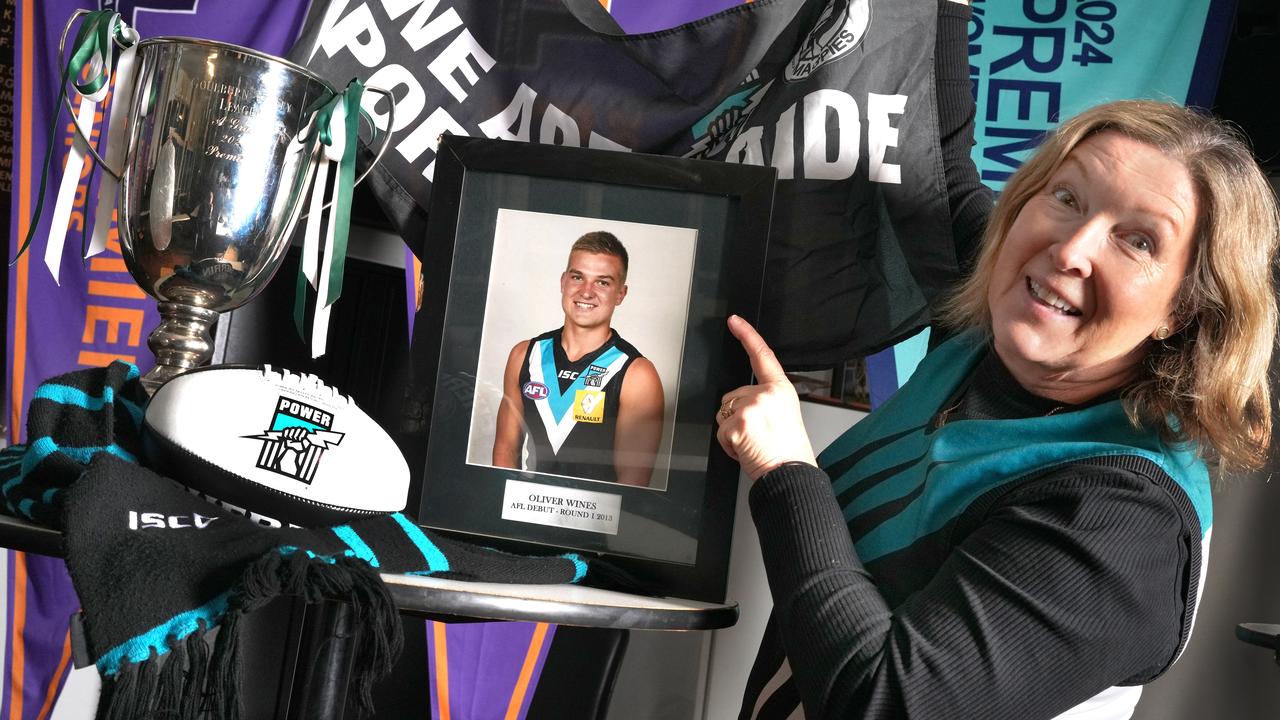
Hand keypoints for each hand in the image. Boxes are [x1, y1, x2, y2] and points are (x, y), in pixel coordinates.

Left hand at [716, 315, 816, 480]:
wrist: (790, 473)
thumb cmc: (788, 449)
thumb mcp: (785, 413)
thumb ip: (766, 399)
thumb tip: (744, 401)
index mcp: (780, 388)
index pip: (762, 355)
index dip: (747, 335)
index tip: (734, 321)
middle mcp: (765, 393)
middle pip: (732, 396)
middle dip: (737, 416)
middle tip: (758, 434)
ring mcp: (751, 407)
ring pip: (723, 413)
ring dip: (732, 430)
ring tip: (753, 442)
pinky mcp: (737, 423)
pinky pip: (721, 432)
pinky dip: (728, 445)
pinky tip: (746, 449)